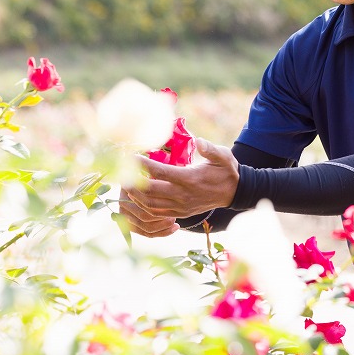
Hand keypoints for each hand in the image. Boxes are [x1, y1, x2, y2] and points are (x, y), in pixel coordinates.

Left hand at [119, 138, 239, 235]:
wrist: (234, 193)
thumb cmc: (226, 171)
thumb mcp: (223, 156)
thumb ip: (210, 149)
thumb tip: (198, 141)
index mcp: (190, 179)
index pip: (159, 172)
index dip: (142, 164)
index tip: (129, 154)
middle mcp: (182, 195)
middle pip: (149, 191)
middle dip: (132, 180)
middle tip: (119, 169)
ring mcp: (180, 207)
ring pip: (149, 204)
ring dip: (134, 194)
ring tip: (125, 181)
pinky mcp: (180, 213)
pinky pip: (156, 213)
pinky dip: (143, 205)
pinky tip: (136, 195)